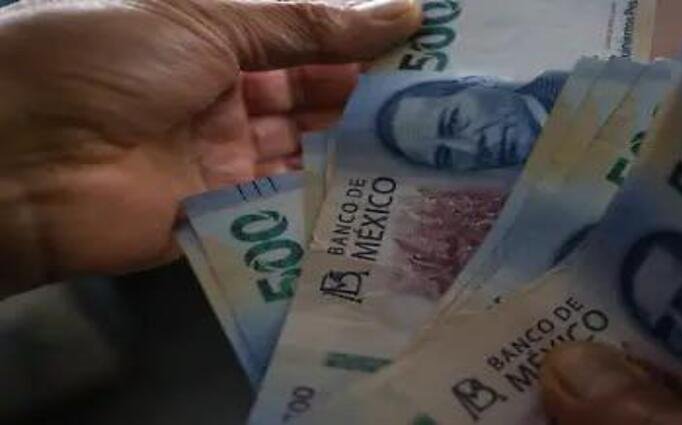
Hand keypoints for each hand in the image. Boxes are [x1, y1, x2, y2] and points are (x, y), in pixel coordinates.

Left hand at [0, 0, 420, 294]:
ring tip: (433, 139)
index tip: (428, 46)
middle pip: (313, 98)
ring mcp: (226, 159)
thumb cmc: (110, 60)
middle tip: (445, 98)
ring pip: (311, 151)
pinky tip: (387, 184)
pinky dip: (335, 193)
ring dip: (363, 144)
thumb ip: (309, 23)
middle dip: (372, 95)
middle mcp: (225, 98)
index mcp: (215, 40)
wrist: (22, 156)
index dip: (362, 41)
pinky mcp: (227, 216)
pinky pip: (290, 202)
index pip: (306, 42)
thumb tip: (404, 11)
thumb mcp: (211, 17)